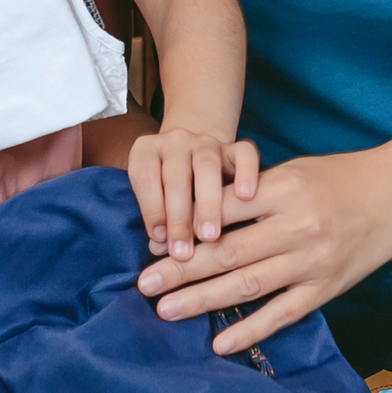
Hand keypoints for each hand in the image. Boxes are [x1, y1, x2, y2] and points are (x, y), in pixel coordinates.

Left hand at [129, 130, 259, 252]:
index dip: (151, 209)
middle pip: (176, 177)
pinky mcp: (233, 147)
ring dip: (208, 205)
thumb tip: (158, 246)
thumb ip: (156, 217)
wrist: (192, 153)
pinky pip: (244, 153)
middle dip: (179, 217)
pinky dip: (246, 173)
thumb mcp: (154, 195)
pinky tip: (246, 198)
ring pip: (207, 167)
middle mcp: (175, 141)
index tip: (159, 240)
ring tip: (210, 236)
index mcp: (147, 150)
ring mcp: (206, 142)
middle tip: (184, 251)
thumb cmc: (167, 186)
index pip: (145, 176)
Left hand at [137, 154, 391, 354]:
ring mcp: (312, 261)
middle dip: (182, 269)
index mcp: (285, 189)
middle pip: (228, 251)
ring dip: (203, 300)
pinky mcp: (326, 289)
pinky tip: (220, 342)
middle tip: (144, 283)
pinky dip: (250, 330)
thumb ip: (252, 193)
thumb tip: (197, 217)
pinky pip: (282, 313)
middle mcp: (297, 227)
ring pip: (248, 284)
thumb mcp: (293, 171)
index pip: (224, 208)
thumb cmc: (339, 180)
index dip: (186, 225)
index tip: (154, 241)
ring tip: (166, 311)